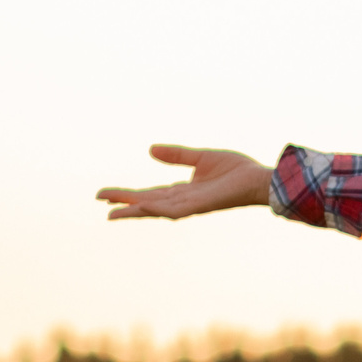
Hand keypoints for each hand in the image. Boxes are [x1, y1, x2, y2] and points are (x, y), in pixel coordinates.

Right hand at [97, 144, 273, 219]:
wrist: (260, 179)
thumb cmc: (238, 171)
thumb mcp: (202, 157)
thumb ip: (177, 155)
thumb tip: (150, 149)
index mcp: (184, 191)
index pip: (151, 194)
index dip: (129, 195)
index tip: (106, 195)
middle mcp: (185, 201)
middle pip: (148, 203)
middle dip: (125, 204)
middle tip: (101, 203)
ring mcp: (192, 205)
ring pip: (157, 209)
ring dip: (134, 210)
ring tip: (112, 212)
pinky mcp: (202, 206)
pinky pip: (176, 210)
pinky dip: (158, 209)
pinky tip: (142, 206)